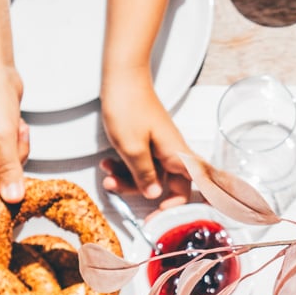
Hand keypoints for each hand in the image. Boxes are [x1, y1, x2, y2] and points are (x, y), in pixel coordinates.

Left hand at [100, 71, 196, 205]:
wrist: (122, 76)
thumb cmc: (128, 107)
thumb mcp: (132, 148)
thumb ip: (144, 175)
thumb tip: (154, 195)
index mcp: (176, 156)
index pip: (189, 189)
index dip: (178, 207)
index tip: (158, 218)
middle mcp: (173, 153)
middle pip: (166, 186)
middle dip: (140, 193)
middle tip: (119, 194)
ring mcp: (161, 147)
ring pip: (149, 175)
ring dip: (127, 179)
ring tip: (106, 175)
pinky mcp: (149, 142)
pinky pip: (141, 163)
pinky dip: (125, 167)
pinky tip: (107, 164)